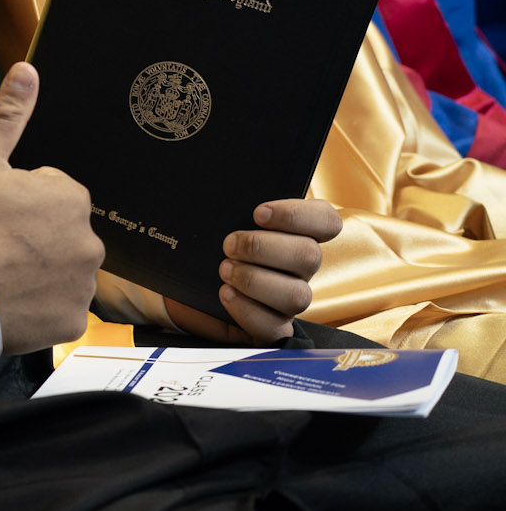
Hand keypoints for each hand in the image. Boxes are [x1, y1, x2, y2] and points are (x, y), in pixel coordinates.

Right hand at [0, 64, 103, 354]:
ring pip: (63, 273)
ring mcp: (82, 286)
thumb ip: (9, 115)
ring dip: (40, 273)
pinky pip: (60, 310)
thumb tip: (29, 69)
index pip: (54, 196)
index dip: (20, 204)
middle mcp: (89, 242)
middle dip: (36, 238)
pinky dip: (39, 308)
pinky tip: (8, 301)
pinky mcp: (71, 323)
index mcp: (71, 198)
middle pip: (62, 236)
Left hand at [163, 199, 341, 344]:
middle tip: (228, 244)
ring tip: (224, 270)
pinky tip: (225, 294)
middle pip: (310, 256)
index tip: (258, 213)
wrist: (184, 284)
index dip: (298, 215)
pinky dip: (247, 310)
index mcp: (296, 234)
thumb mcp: (216, 219)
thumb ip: (229, 204)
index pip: (326, 220)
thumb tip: (214, 183)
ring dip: (256, 280)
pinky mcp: (271, 328)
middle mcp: (300, 268)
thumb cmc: (207, 244)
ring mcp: (288, 299)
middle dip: (263, 248)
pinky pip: (274, 327)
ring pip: (297, 295)